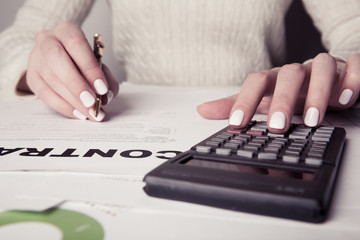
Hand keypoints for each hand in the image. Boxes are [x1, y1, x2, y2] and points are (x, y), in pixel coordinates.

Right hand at [25, 22, 118, 120]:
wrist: (60, 58)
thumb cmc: (82, 60)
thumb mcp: (98, 63)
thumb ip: (107, 78)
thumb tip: (107, 96)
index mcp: (67, 31)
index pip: (76, 44)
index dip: (90, 67)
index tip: (102, 88)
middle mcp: (47, 40)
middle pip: (57, 59)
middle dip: (77, 84)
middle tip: (92, 102)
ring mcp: (35, 58)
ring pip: (51, 79)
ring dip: (73, 100)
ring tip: (89, 113)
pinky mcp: (31, 76)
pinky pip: (44, 94)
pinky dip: (63, 106)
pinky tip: (77, 113)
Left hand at [197, 53, 359, 132]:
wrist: (324, 78)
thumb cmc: (290, 92)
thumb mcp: (262, 100)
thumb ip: (235, 105)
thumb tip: (202, 109)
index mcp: (275, 77)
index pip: (256, 81)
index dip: (245, 100)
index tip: (237, 124)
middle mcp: (297, 71)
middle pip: (288, 76)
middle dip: (282, 100)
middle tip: (276, 126)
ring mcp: (322, 68)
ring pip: (320, 68)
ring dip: (318, 93)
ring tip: (313, 120)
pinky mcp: (347, 68)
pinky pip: (352, 66)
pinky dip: (351, 79)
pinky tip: (346, 99)